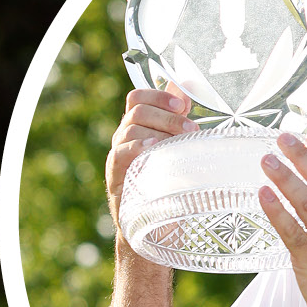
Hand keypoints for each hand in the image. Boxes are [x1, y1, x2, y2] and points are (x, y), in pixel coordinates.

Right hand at [105, 82, 194, 216]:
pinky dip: (137, 147)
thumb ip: (178, 116)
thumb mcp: (178, 144)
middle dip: (167, 116)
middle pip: (137, 110)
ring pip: (131, 128)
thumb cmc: (170, 179)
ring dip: (159, 131)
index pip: (137, 97)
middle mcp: (125, 136)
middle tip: (191, 129)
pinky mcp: (115, 174)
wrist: (158, 221)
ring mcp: (118, 154)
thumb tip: (186, 85)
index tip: (182, 105)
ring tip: (178, 143)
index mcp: (139, 125)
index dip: (157, 95)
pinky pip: (121, 152)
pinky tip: (152, 149)